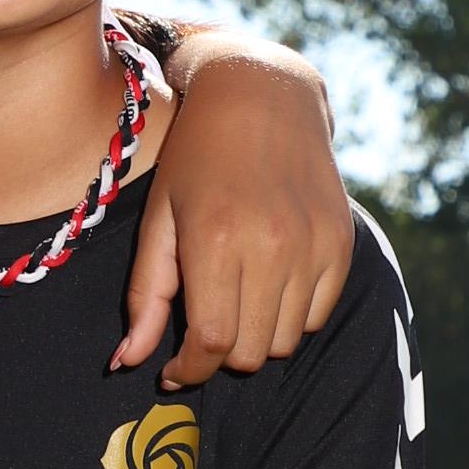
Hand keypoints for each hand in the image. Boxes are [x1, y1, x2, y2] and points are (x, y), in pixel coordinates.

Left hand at [115, 37, 351, 385]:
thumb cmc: (195, 160)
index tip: (173, 371)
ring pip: (283, 342)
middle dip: (218, 355)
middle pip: (248, 353)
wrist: (262, 97)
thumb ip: (145, 297)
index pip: (210, 344)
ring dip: (254, 337)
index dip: (189, 371)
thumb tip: (127, 364)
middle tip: (202, 328)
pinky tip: (267, 285)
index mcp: (215, 241)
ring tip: (234, 302)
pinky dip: (290, 317)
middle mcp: (271, 246)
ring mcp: (312, 245)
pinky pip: (316, 316)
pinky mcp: (341, 242)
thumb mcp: (158, 222)